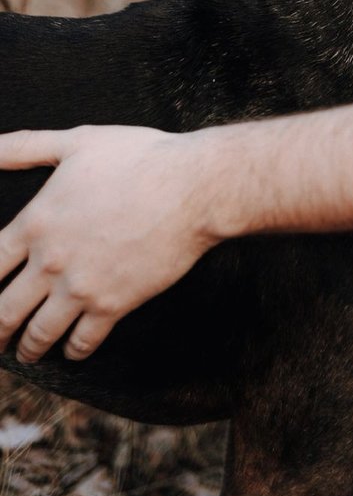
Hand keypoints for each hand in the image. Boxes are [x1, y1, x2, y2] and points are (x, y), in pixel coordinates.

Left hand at [0, 125, 218, 362]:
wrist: (192, 187)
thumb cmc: (138, 157)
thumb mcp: (77, 141)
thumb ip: (25, 146)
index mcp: (36, 222)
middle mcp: (51, 263)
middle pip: (4, 311)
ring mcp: (81, 288)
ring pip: (38, 333)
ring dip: (27, 348)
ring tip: (24, 353)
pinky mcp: (113, 305)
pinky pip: (83, 341)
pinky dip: (73, 352)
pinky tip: (71, 351)